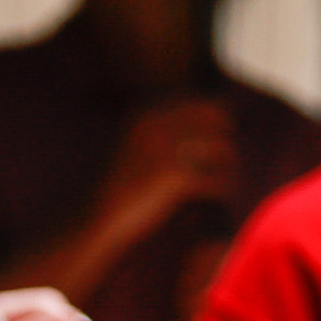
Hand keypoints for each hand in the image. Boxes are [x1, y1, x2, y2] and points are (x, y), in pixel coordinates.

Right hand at [90, 98, 242, 246]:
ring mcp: (164, 148)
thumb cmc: (121, 185)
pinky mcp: (173, 176)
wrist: (94, 216)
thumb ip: (166, 130)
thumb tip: (219, 118)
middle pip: (219, 122)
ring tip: (215, 186)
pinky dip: (218, 192)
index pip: (205, 104)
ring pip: (223, 149)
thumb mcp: (137, 146)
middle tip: (217, 169)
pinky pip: (217, 180)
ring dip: (227, 170)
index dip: (217, 128)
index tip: (212, 152)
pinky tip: (206, 201)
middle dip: (224, 144)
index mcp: (146, 111)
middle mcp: (155, 123)